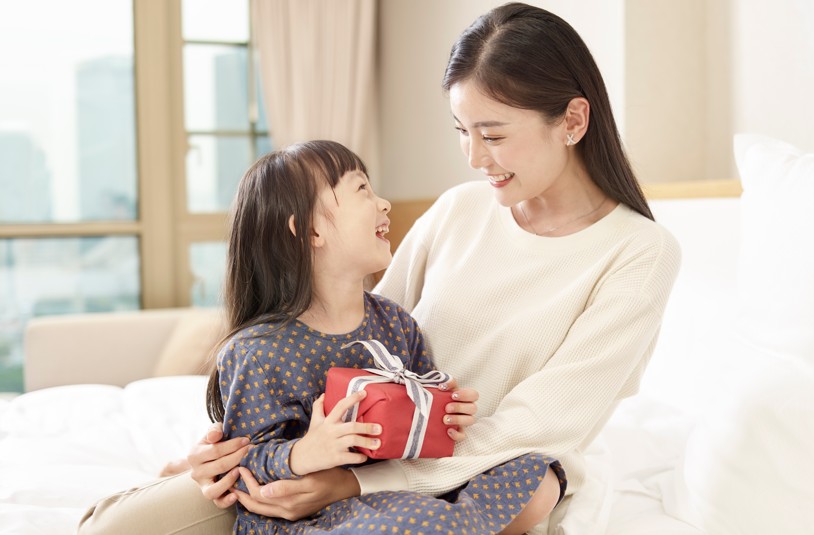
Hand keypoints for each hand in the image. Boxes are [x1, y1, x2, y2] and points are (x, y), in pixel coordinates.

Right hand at [187, 422, 250, 507]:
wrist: (204, 461)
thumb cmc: (212, 444)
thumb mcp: (211, 433)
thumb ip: (213, 430)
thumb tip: (216, 436)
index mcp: (195, 455)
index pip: (216, 450)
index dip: (233, 445)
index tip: (246, 441)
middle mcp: (196, 472)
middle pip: (219, 466)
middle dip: (238, 457)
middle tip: (251, 450)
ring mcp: (203, 486)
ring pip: (213, 489)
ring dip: (229, 481)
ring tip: (240, 471)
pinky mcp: (211, 495)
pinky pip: (217, 502)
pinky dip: (226, 501)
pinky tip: (237, 494)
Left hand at [232, 467, 359, 520]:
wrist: (345, 487)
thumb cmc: (329, 477)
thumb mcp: (310, 480)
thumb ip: (286, 487)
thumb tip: (264, 491)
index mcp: (289, 502)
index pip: (259, 495)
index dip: (248, 481)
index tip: (242, 466)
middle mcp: (287, 511)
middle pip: (256, 505)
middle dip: (241, 492)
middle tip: (233, 478)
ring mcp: (290, 513)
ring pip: (261, 509)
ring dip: (247, 499)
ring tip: (237, 487)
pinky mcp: (293, 512)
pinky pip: (270, 510)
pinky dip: (259, 502)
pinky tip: (255, 493)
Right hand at [289, 392, 380, 475]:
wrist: (301, 458)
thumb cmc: (311, 438)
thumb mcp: (314, 421)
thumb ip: (318, 407)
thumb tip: (323, 395)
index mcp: (327, 422)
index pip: (340, 406)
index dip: (352, 398)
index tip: (364, 393)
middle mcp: (331, 432)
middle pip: (351, 426)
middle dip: (366, 427)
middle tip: (379, 427)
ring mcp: (333, 445)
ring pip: (353, 441)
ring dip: (367, 442)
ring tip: (378, 442)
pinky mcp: (335, 458)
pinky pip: (351, 457)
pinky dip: (360, 457)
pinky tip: (366, 456)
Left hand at [440, 378, 478, 441]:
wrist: (428, 414)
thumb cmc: (437, 398)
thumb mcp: (440, 389)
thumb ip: (443, 384)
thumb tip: (441, 385)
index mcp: (465, 398)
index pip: (474, 394)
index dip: (465, 394)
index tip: (452, 395)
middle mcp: (468, 409)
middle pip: (473, 408)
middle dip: (460, 407)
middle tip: (447, 408)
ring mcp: (464, 421)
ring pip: (470, 421)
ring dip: (458, 419)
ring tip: (445, 419)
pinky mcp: (459, 432)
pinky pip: (463, 436)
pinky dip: (457, 434)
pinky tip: (448, 431)